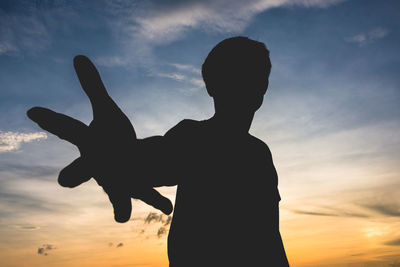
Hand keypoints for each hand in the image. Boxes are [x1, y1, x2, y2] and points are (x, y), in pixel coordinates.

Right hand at [27, 55, 172, 222]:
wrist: (127, 165)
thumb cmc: (112, 138)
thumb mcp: (106, 110)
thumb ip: (93, 86)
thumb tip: (78, 56)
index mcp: (89, 143)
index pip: (68, 129)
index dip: (51, 120)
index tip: (33, 110)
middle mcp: (98, 166)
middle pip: (82, 170)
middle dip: (74, 174)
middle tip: (63, 180)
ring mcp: (119, 181)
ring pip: (116, 194)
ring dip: (120, 203)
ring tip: (121, 216)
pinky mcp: (139, 188)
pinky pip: (148, 195)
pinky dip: (157, 201)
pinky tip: (168, 207)